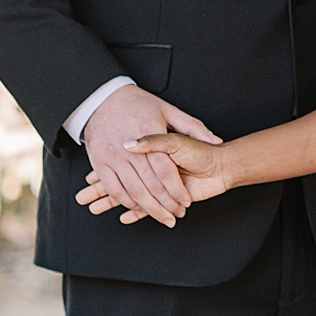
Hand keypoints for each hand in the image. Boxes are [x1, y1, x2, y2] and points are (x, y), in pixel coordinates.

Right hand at [81, 84, 221, 228]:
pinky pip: (114, 189)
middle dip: (166, 204)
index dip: (177, 190)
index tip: (185, 200)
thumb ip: (193, 126)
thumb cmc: (138, 104)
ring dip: (150, 209)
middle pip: (151, 185)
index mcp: (148, 131)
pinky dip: (127, 202)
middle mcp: (128, 146)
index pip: (166, 170)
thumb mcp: (167, 110)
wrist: (104, 98)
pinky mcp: (99, 162)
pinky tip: (138, 208)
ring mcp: (112, 155)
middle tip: (176, 214)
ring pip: (134, 191)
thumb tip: (216, 140)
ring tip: (163, 217)